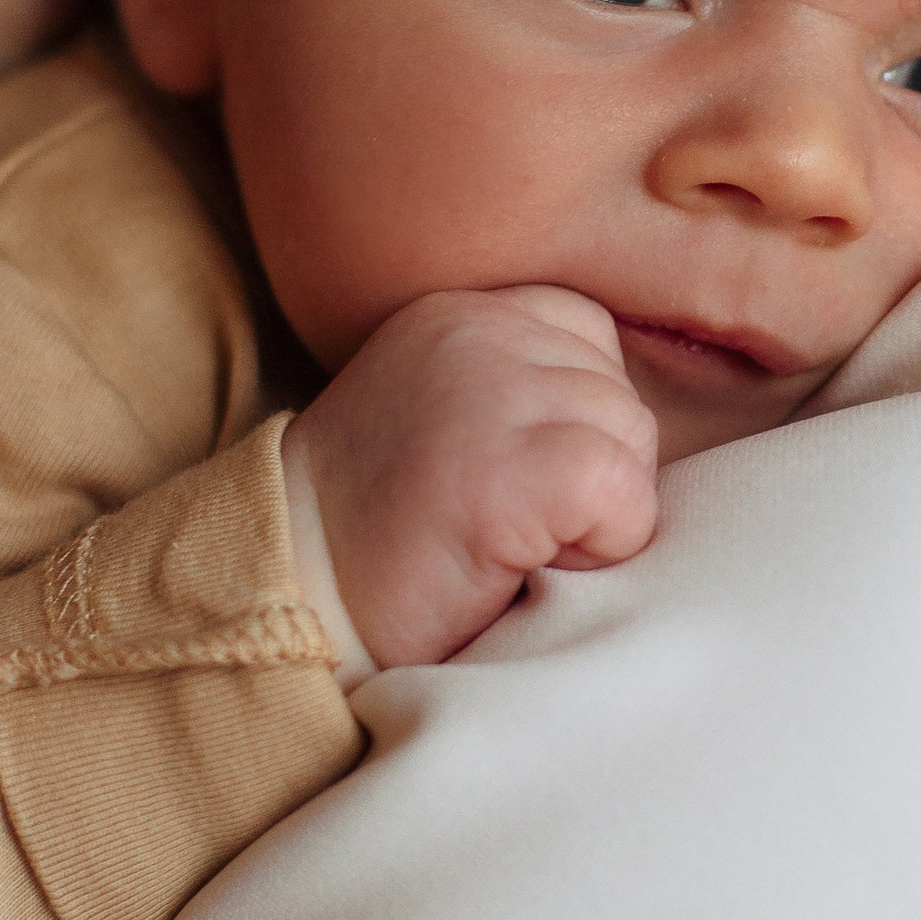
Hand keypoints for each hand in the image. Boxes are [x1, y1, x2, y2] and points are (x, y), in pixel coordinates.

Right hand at [290, 287, 660, 667]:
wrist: (291, 601)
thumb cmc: (376, 538)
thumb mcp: (444, 421)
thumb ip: (519, 392)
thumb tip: (629, 425)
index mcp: (456, 318)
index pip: (588, 339)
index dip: (576, 425)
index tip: (514, 483)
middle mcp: (475, 333)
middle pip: (616, 391)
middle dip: (591, 471)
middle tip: (509, 528)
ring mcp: (491, 393)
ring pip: (630, 438)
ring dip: (596, 513)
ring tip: (511, 546)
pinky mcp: (509, 469)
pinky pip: (622, 491)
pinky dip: (603, 545)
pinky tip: (528, 563)